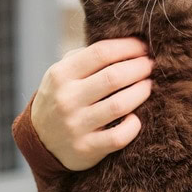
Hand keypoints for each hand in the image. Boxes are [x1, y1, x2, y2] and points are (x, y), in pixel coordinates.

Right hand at [31, 38, 153, 170]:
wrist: (40, 141)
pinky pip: (119, 137)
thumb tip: (126, 42)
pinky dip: (133, 125)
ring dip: (141, 92)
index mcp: (61, 75)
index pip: (101, 53)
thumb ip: (86, 58)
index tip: (144, 47)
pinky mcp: (86, 148)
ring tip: (148, 85)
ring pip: (120, 105)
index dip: (128, 47)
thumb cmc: (62, 98)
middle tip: (150, 65)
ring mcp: (76, 125)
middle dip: (139, 67)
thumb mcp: (62, 74)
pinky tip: (136, 118)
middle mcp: (67, 99)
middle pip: (113, 77)